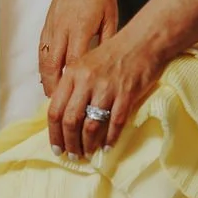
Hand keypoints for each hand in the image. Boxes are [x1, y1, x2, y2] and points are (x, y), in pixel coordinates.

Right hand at [38, 0, 120, 97]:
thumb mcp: (112, 17)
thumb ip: (108, 41)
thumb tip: (106, 68)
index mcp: (80, 27)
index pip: (72, 64)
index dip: (71, 85)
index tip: (74, 102)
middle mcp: (62, 27)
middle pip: (53, 65)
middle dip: (55, 88)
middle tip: (60, 107)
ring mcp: (52, 24)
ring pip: (44, 57)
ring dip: (46, 78)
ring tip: (52, 97)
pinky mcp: (47, 21)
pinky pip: (41, 47)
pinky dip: (42, 64)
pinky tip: (46, 76)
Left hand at [46, 27, 162, 157]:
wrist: (144, 41)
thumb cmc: (114, 53)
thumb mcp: (86, 63)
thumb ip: (73, 85)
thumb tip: (64, 116)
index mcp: (73, 73)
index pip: (55, 109)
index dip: (54, 133)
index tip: (56, 147)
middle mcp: (86, 81)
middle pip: (70, 121)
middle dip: (70, 143)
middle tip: (73, 155)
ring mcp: (107, 88)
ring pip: (91, 126)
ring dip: (88, 144)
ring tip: (88, 153)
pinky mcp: (126, 94)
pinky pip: (115, 123)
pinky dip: (110, 139)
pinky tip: (107, 146)